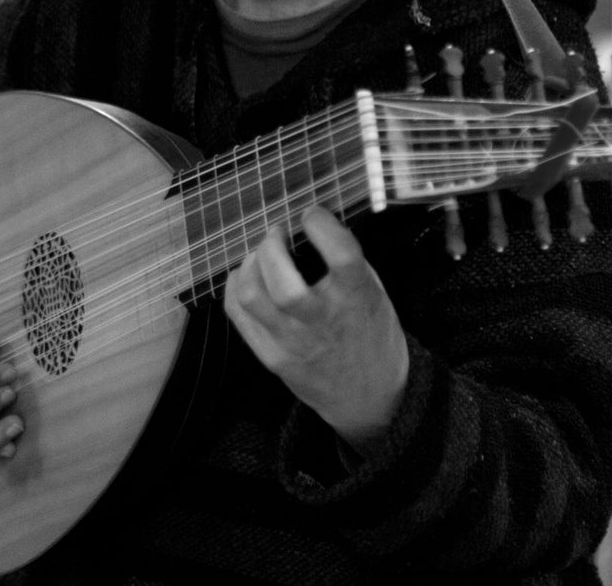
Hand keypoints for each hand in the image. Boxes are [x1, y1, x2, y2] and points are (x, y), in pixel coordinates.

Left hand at [224, 206, 408, 454]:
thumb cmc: (373, 336)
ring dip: (250, 264)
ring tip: (261, 254)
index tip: (312, 214)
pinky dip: (236, 285)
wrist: (369, 397)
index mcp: (358, 300)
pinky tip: (247, 275)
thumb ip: (348, 262)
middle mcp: (322, 322)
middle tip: (277, 234)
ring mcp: (292, 343)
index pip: (341, 254)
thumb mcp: (375, 294)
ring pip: (251, 297)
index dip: (322, 225)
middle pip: (282, 282)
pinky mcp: (271, 357)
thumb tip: (316, 225)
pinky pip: (238, 315)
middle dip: (271, 246)